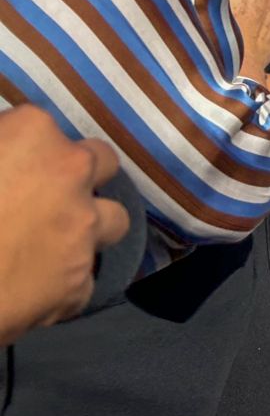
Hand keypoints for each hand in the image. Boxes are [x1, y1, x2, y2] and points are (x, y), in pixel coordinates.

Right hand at [0, 105, 131, 342]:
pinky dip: (62, 284)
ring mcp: (83, 228)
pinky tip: (33, 289)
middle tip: (43, 196)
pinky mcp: (79, 283)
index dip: (20, 146)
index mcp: (31, 133)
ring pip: (112, 219)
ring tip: (53, 241)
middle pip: (100, 162)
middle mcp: (72, 172)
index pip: (38, 125)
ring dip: (88, 227)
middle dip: (79, 176)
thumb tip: (3, 163)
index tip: (3, 165)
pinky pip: (82, 280)